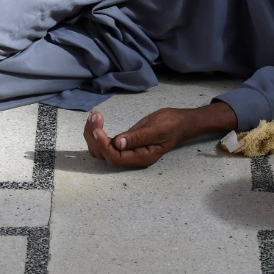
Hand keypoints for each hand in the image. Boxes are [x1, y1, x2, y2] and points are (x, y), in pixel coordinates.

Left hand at [83, 102, 236, 168]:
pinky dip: (98, 131)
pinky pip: (106, 140)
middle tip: (95, 116)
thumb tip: (117, 143)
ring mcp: (127, 150)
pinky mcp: (125, 141)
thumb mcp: (156, 130)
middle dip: (94, 137)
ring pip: (102, 148)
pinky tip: (97, 118)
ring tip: (94, 115)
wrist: (180, 121)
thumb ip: (137, 138)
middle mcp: (131, 157)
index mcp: (140, 158)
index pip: (115, 158)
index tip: (98, 129)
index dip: (103, 146)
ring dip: (93, 133)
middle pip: (104, 154)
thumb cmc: (171, 125)